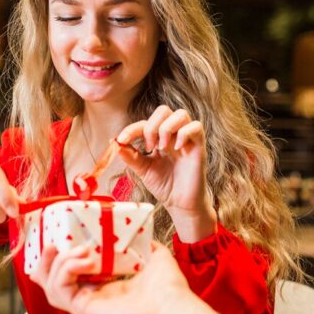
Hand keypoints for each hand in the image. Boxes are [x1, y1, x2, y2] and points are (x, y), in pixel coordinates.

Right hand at [31, 240, 227, 313]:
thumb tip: (139, 231)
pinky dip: (65, 270)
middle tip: (56, 243)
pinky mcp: (83, 311)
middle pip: (53, 281)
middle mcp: (92, 298)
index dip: (64, 255)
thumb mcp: (155, 257)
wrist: (173, 312)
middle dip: (49, 260)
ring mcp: (85, 307)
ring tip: (79, 250)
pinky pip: (59, 289)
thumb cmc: (169, 290)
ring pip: (51, 286)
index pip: (73, 273)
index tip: (67, 235)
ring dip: (58, 262)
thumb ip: (143, 245)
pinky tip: (84, 260)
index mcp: (106, 288)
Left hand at [117, 106, 216, 241]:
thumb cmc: (164, 186)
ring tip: (162, 148)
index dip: (132, 128)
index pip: (145, 122)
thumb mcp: (143, 170)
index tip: (122, 140)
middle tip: (149, 147)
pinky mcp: (199, 146)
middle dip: (152, 125)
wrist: (180, 204)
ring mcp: (187, 139)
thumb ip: (130, 156)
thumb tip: (114, 142)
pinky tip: (177, 148)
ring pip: (180, 114)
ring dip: (166, 128)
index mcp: (159, 138)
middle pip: (164, 110)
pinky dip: (184, 133)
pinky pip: (196, 126)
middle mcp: (173, 135)